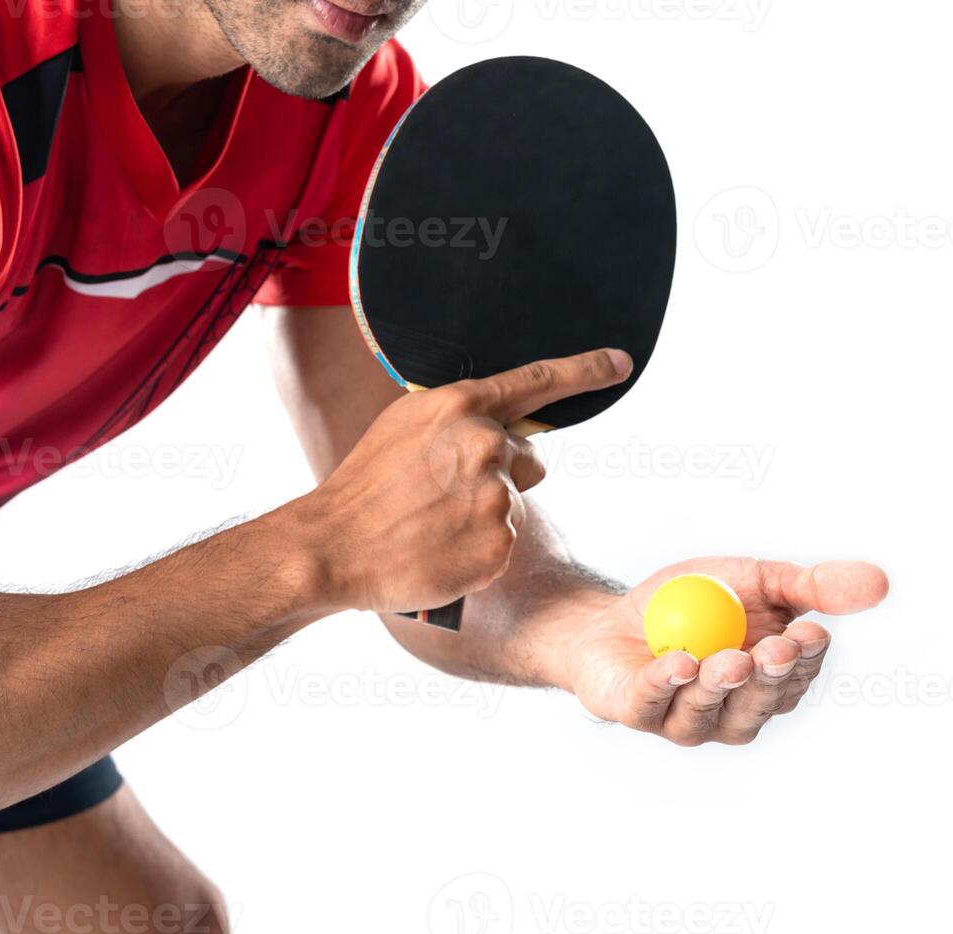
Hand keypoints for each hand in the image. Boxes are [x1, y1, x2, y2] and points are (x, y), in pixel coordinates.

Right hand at [298, 348, 632, 613]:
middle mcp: (486, 445)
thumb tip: (498, 426)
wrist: (332, 547)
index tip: (620, 362)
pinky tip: (443, 550)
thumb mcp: (404, 427)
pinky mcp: (500, 544)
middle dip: (501, 475)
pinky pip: (506, 545)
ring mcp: (496, 496)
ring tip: (433, 526)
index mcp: (461, 407)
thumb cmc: (364, 489)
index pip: (538, 380)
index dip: (586, 370)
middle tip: (446, 496)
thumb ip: (457, 419)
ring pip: (514, 505)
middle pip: (529, 459)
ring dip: (485, 518)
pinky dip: (481, 553)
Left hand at [560, 557, 887, 745]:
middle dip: (768, 680)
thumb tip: (879, 583)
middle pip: (759, 705)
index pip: (796, 677)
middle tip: (774, 650)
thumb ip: (811, 586)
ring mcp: (687, 721)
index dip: (804, 659)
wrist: (611, 617)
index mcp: (769, 682)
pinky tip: (679, 664)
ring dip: (720, 686)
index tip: (811, 632)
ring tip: (728, 660)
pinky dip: (667, 683)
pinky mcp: (638, 714)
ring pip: (710, 713)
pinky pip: (654, 704)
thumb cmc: (691, 602)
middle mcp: (734, 712)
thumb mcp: (756, 580)